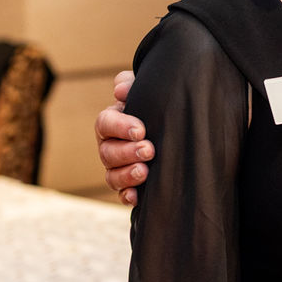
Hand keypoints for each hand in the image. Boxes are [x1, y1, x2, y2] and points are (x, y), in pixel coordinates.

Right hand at [95, 70, 150, 205]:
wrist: (177, 126)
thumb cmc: (157, 105)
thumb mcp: (147, 91)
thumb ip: (131, 84)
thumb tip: (120, 91)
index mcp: (112, 122)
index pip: (105, 123)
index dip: (120, 127)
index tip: (141, 130)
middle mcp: (110, 146)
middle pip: (107, 153)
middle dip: (127, 152)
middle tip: (149, 150)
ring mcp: (118, 168)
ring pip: (112, 176)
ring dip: (126, 175)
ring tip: (145, 172)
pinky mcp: (130, 185)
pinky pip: (122, 194)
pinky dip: (127, 196)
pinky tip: (136, 196)